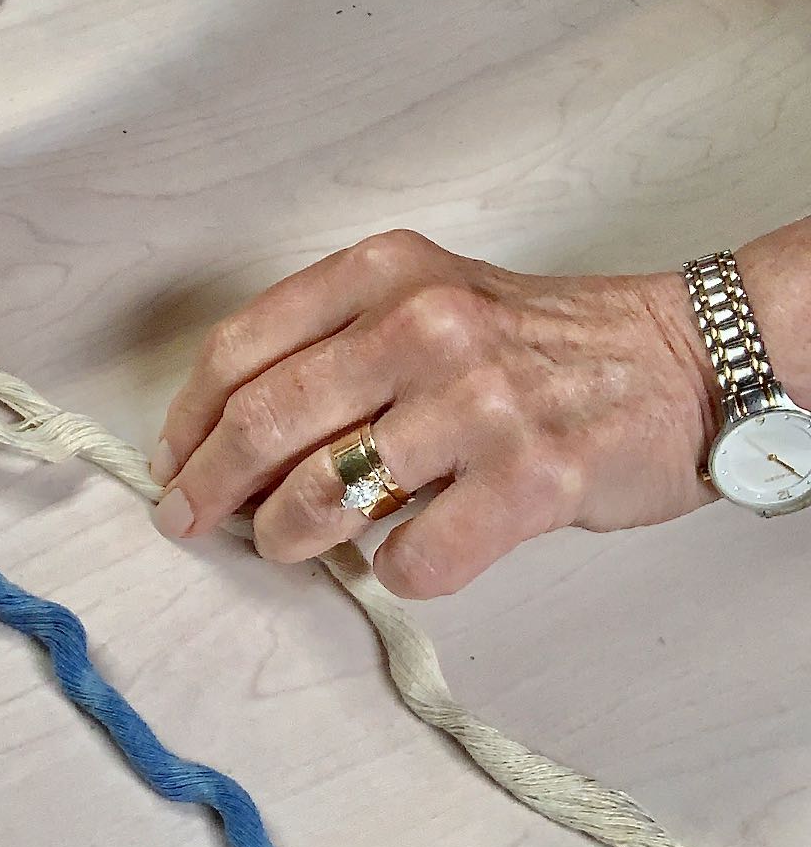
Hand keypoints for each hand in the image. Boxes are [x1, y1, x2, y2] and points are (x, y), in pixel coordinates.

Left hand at [150, 230, 719, 598]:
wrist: (675, 361)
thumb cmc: (532, 342)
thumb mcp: (426, 302)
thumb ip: (332, 352)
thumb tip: (230, 447)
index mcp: (383, 274)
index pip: (241, 348)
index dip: (188, 419)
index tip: (172, 461)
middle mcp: (423, 326)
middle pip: (263, 422)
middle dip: (206, 488)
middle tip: (187, 522)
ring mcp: (478, 402)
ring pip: (322, 495)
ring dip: (284, 536)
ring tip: (285, 544)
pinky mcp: (530, 479)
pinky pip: (415, 558)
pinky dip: (393, 572)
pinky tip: (402, 558)